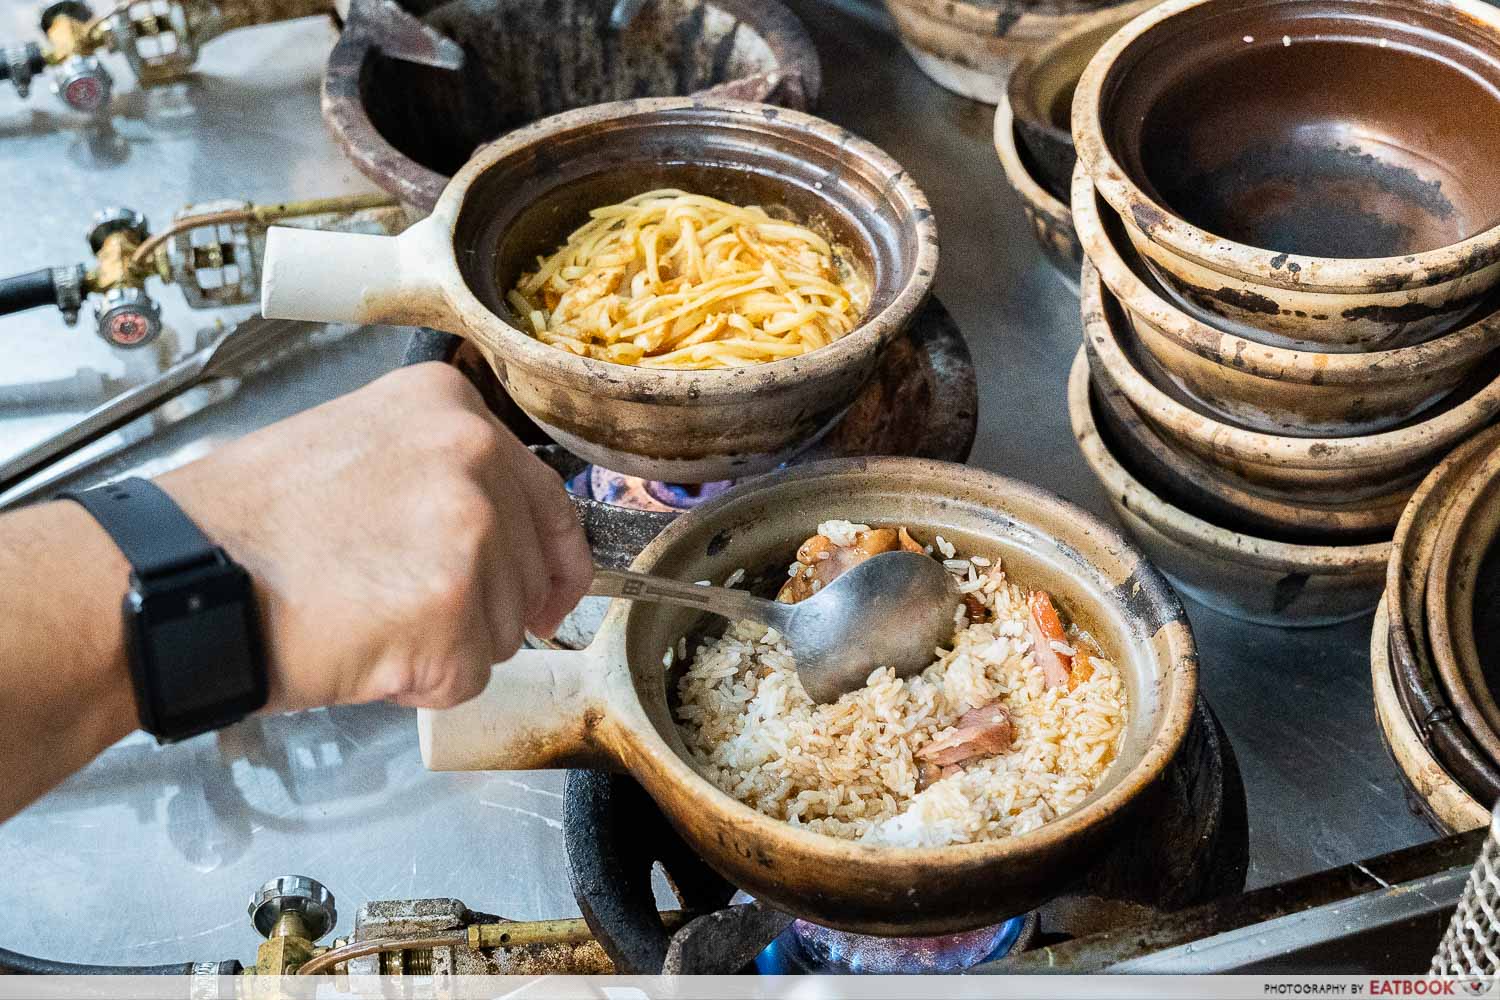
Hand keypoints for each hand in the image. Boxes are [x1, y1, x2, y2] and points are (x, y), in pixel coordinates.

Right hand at [158, 362, 593, 711]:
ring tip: (366, 616)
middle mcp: (475, 457)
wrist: (185, 576)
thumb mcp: (359, 446)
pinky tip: (364, 648)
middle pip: (530, 571)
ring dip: (446, 645)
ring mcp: (470, 533)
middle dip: (482, 608)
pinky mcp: (452, 612)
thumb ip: (441, 472)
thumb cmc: (253, 525)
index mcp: (452, 408)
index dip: (553, 558)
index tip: (552, 591)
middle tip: (399, 605)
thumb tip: (507, 530)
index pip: (549, 498)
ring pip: (503, 630)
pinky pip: (467, 677)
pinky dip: (420, 683)